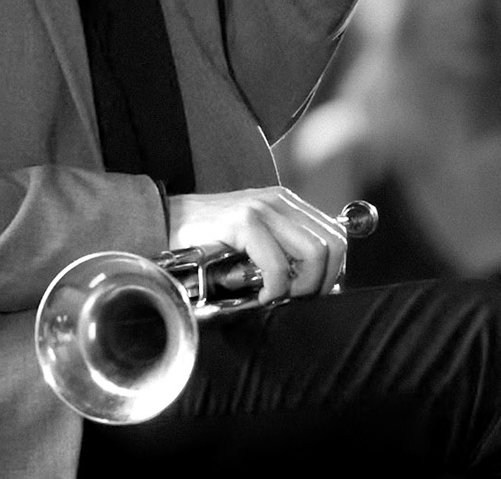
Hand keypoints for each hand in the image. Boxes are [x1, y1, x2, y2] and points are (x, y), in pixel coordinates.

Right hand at [165, 186, 348, 303]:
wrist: (164, 223)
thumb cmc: (207, 239)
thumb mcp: (253, 240)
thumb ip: (282, 249)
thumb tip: (314, 282)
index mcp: (287, 203)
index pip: (336, 235)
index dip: (332, 270)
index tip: (313, 292)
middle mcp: (279, 201)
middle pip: (332, 245)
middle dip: (321, 281)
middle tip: (296, 300)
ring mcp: (262, 209)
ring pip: (314, 253)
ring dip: (301, 286)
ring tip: (278, 297)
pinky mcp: (242, 222)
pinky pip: (277, 263)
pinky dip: (275, 287)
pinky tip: (261, 296)